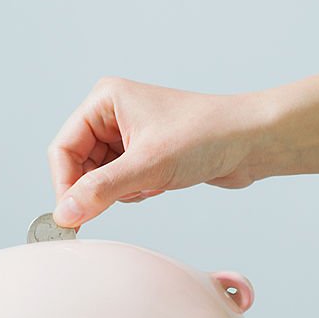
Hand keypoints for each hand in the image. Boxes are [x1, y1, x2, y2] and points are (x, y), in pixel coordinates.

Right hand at [47, 64, 318, 227]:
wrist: (254, 141)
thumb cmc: (207, 136)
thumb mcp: (147, 167)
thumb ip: (101, 191)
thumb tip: (64, 214)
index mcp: (105, 101)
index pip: (63, 148)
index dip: (65, 184)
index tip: (71, 217)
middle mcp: (112, 113)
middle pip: (78, 164)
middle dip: (96, 188)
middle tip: (120, 201)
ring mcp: (129, 134)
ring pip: (99, 177)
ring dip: (120, 191)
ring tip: (150, 185)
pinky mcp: (146, 153)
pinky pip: (121, 182)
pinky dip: (134, 191)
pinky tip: (159, 186)